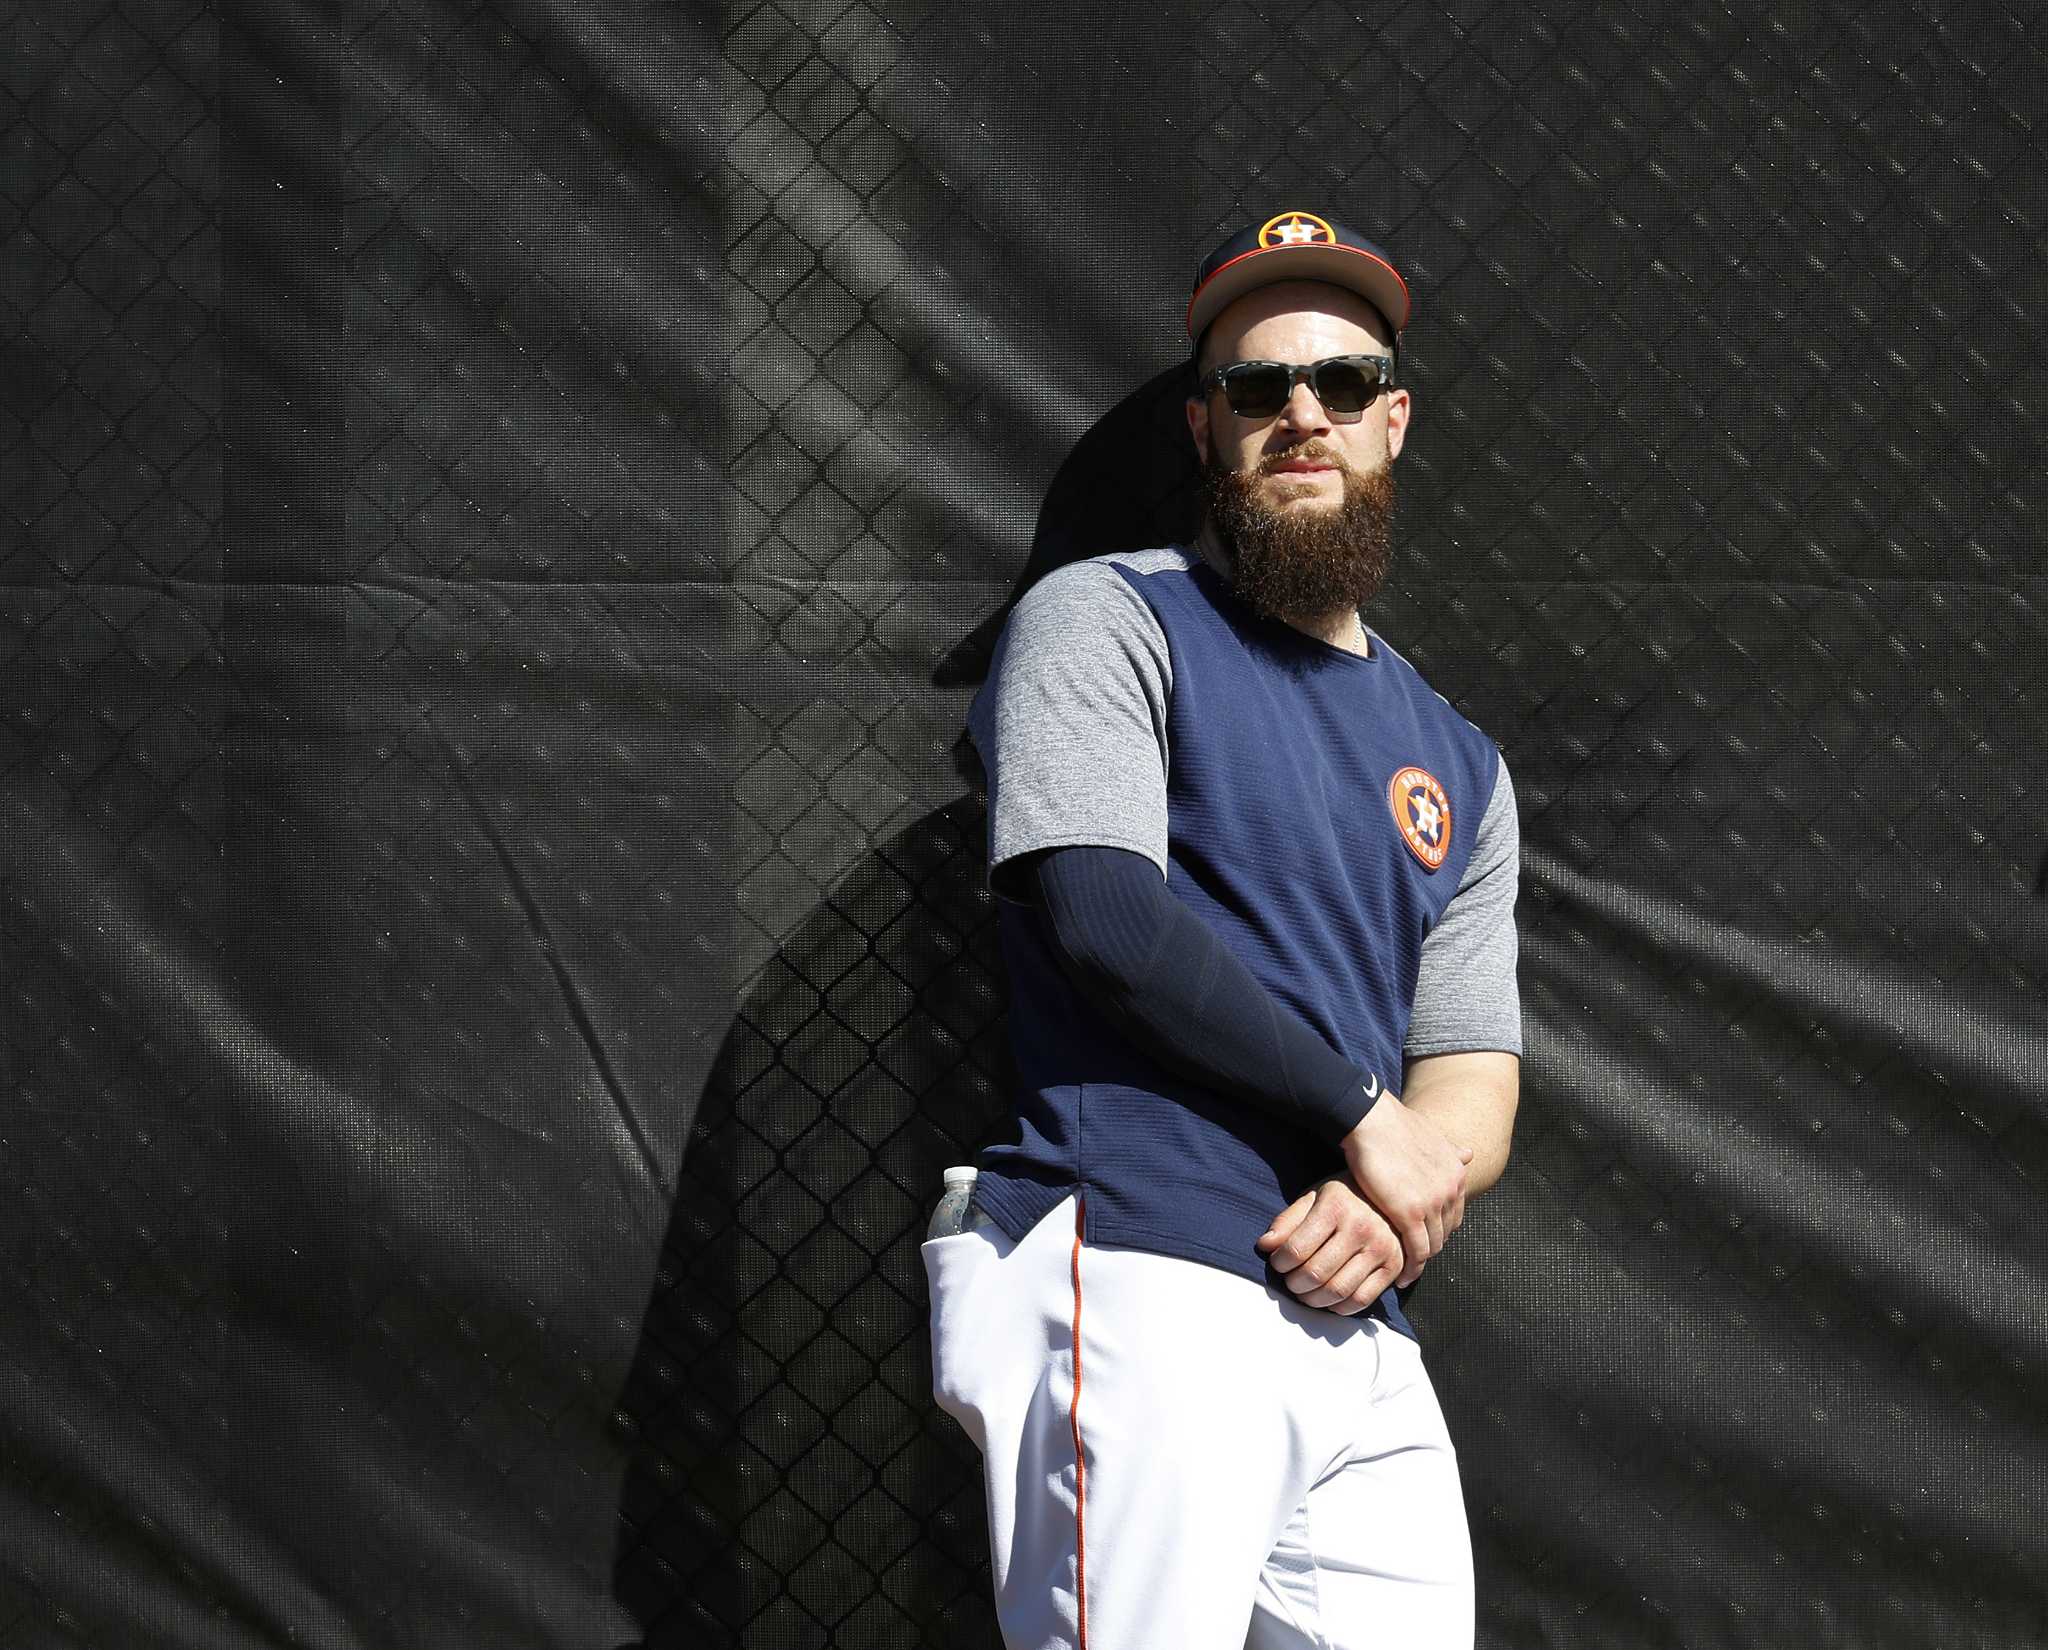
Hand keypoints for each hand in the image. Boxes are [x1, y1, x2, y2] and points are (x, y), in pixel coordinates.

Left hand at [1255, 1178, 1405, 1314]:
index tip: (1278, 1263)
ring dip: (1313, 1300)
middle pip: (1315, 1274)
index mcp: (1336, 1206)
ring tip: (1306, 1292)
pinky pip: (1362, 1300)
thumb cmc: (1344, 1198)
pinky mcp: (1393, 1266)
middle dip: (1294, 1284)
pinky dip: (1340, 1308)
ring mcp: (1380, 1248)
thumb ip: (1287, 1221)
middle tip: (1291, 1281)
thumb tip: (1264, 1246)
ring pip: (1337, 1291)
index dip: (1280, 1263)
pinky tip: (1330, 1299)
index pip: (1297, 1249)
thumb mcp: (1313, 1198)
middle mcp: (1360, 1227)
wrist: (1389, 1196)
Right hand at [1340, 1091, 1471, 1286]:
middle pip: (1445, 1232)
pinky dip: (1411, 1267)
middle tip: (1414, 1258)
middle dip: (1431, 1246)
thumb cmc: (1393, 1125)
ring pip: (1432, 1245)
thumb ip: (1451, 1150)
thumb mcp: (1433, 1136)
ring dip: (1421, 1261)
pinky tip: (1402, 1275)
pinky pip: (1417, 1251)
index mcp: (1456, 1173)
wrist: (1372, 1120)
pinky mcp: (1410, 1214)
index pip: (1454, 1214)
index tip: (1424, 1237)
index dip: (1439, 1228)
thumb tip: (1469, 1153)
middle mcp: (1450, 1190)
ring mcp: (1432, 1204)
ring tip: (1407, 1271)